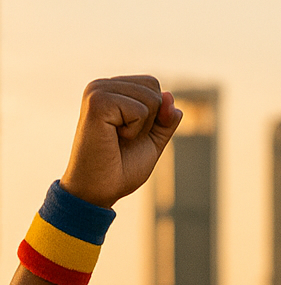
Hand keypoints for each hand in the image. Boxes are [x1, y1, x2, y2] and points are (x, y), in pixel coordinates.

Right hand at [59, 76, 180, 208]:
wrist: (99, 188)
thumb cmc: (122, 166)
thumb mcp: (152, 139)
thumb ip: (165, 119)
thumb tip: (170, 96)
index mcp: (111, 90)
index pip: (152, 84)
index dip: (156, 113)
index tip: (132, 132)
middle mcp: (101, 86)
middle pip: (153, 87)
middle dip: (151, 119)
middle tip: (125, 137)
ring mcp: (96, 91)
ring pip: (150, 97)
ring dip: (142, 126)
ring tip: (118, 137)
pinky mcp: (97, 102)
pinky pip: (140, 110)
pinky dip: (135, 130)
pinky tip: (114, 138)